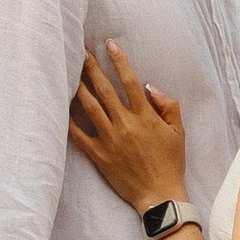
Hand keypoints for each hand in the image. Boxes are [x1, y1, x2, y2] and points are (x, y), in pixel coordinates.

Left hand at [68, 40, 189, 216]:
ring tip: (70, 73)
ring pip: (89, 107)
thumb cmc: (171, 163)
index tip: (109, 44)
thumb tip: (149, 87)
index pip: (129, 81)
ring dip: (79, 87)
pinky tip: (61, 108)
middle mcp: (125, 124)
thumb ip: (168, 105)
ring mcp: (110, 139)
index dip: (118, 60)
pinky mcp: (99, 155)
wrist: (159, 195)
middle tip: (80, 52)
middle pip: (104, 89)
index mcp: (144, 116)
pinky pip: (79, 135)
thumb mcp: (178, 131)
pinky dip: (69, 122)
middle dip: (91, 68)